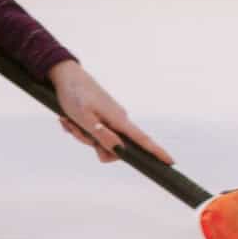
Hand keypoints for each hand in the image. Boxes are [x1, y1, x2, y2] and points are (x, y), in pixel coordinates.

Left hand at [49, 60, 172, 165]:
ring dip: (82, 135)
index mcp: (118, 120)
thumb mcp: (83, 117)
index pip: (142, 139)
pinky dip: (79, 129)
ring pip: (99, 141)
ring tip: (70, 119)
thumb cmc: (74, 94)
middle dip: (92, 143)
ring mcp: (111, 119)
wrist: (66, 75)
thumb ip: (101, 135)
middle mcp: (118, 120)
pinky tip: (69, 118)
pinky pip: (92, 133)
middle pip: (113, 148)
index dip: (156, 152)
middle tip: (75, 127)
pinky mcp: (102, 118)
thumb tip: (119, 150)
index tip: (171, 162)